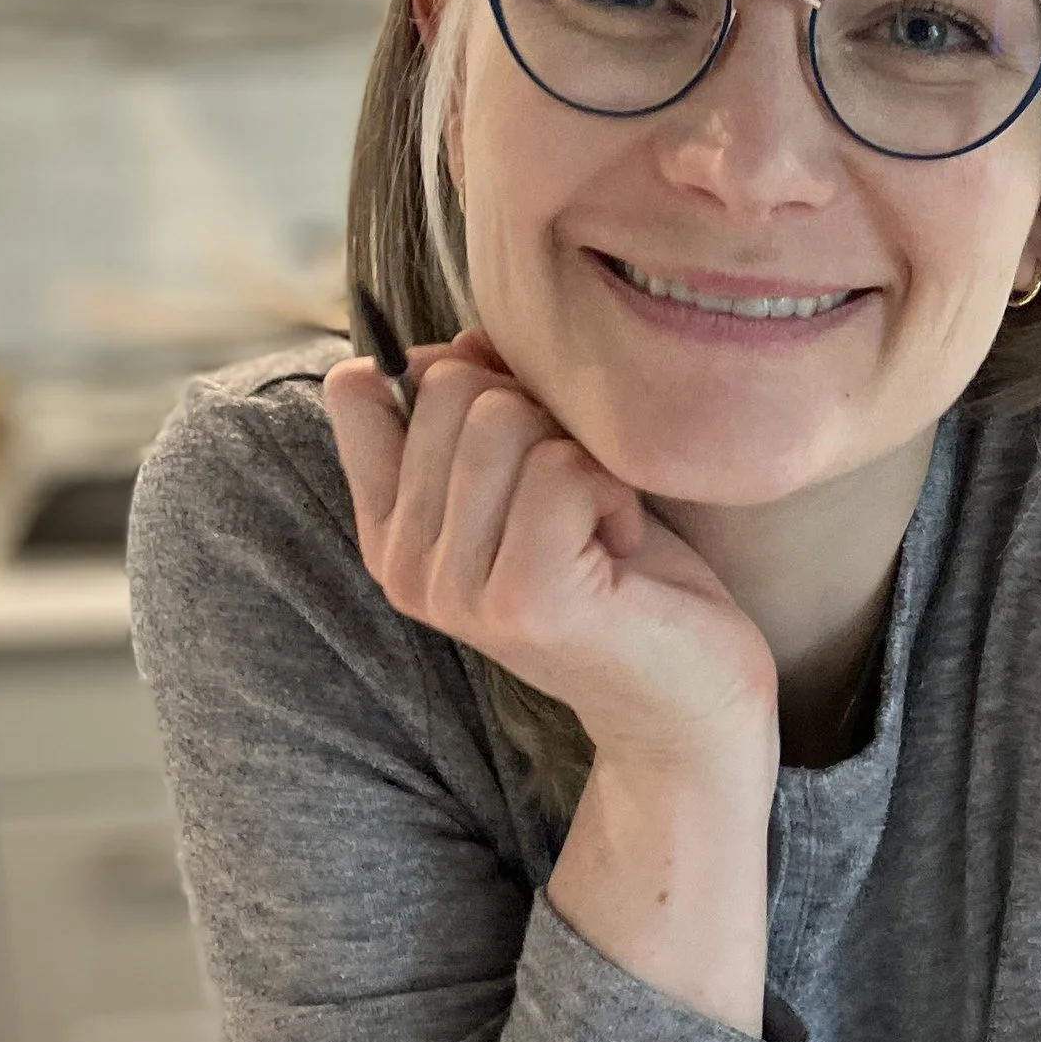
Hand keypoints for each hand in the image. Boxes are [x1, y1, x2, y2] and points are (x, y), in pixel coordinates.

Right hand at [323, 328, 776, 775]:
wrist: (684, 701)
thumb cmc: (620, 576)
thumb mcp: (531, 477)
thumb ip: (478, 409)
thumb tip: (467, 339)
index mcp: (389, 529)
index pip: (356, 390)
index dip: (445, 372)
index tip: (515, 429)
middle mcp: (401, 564)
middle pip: (449, 387)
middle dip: (536, 413)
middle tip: (574, 491)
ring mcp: (455, 588)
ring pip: (503, 419)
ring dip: (579, 453)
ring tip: (599, 522)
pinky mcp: (522, 600)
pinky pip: (561, 469)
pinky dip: (612, 490)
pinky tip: (622, 547)